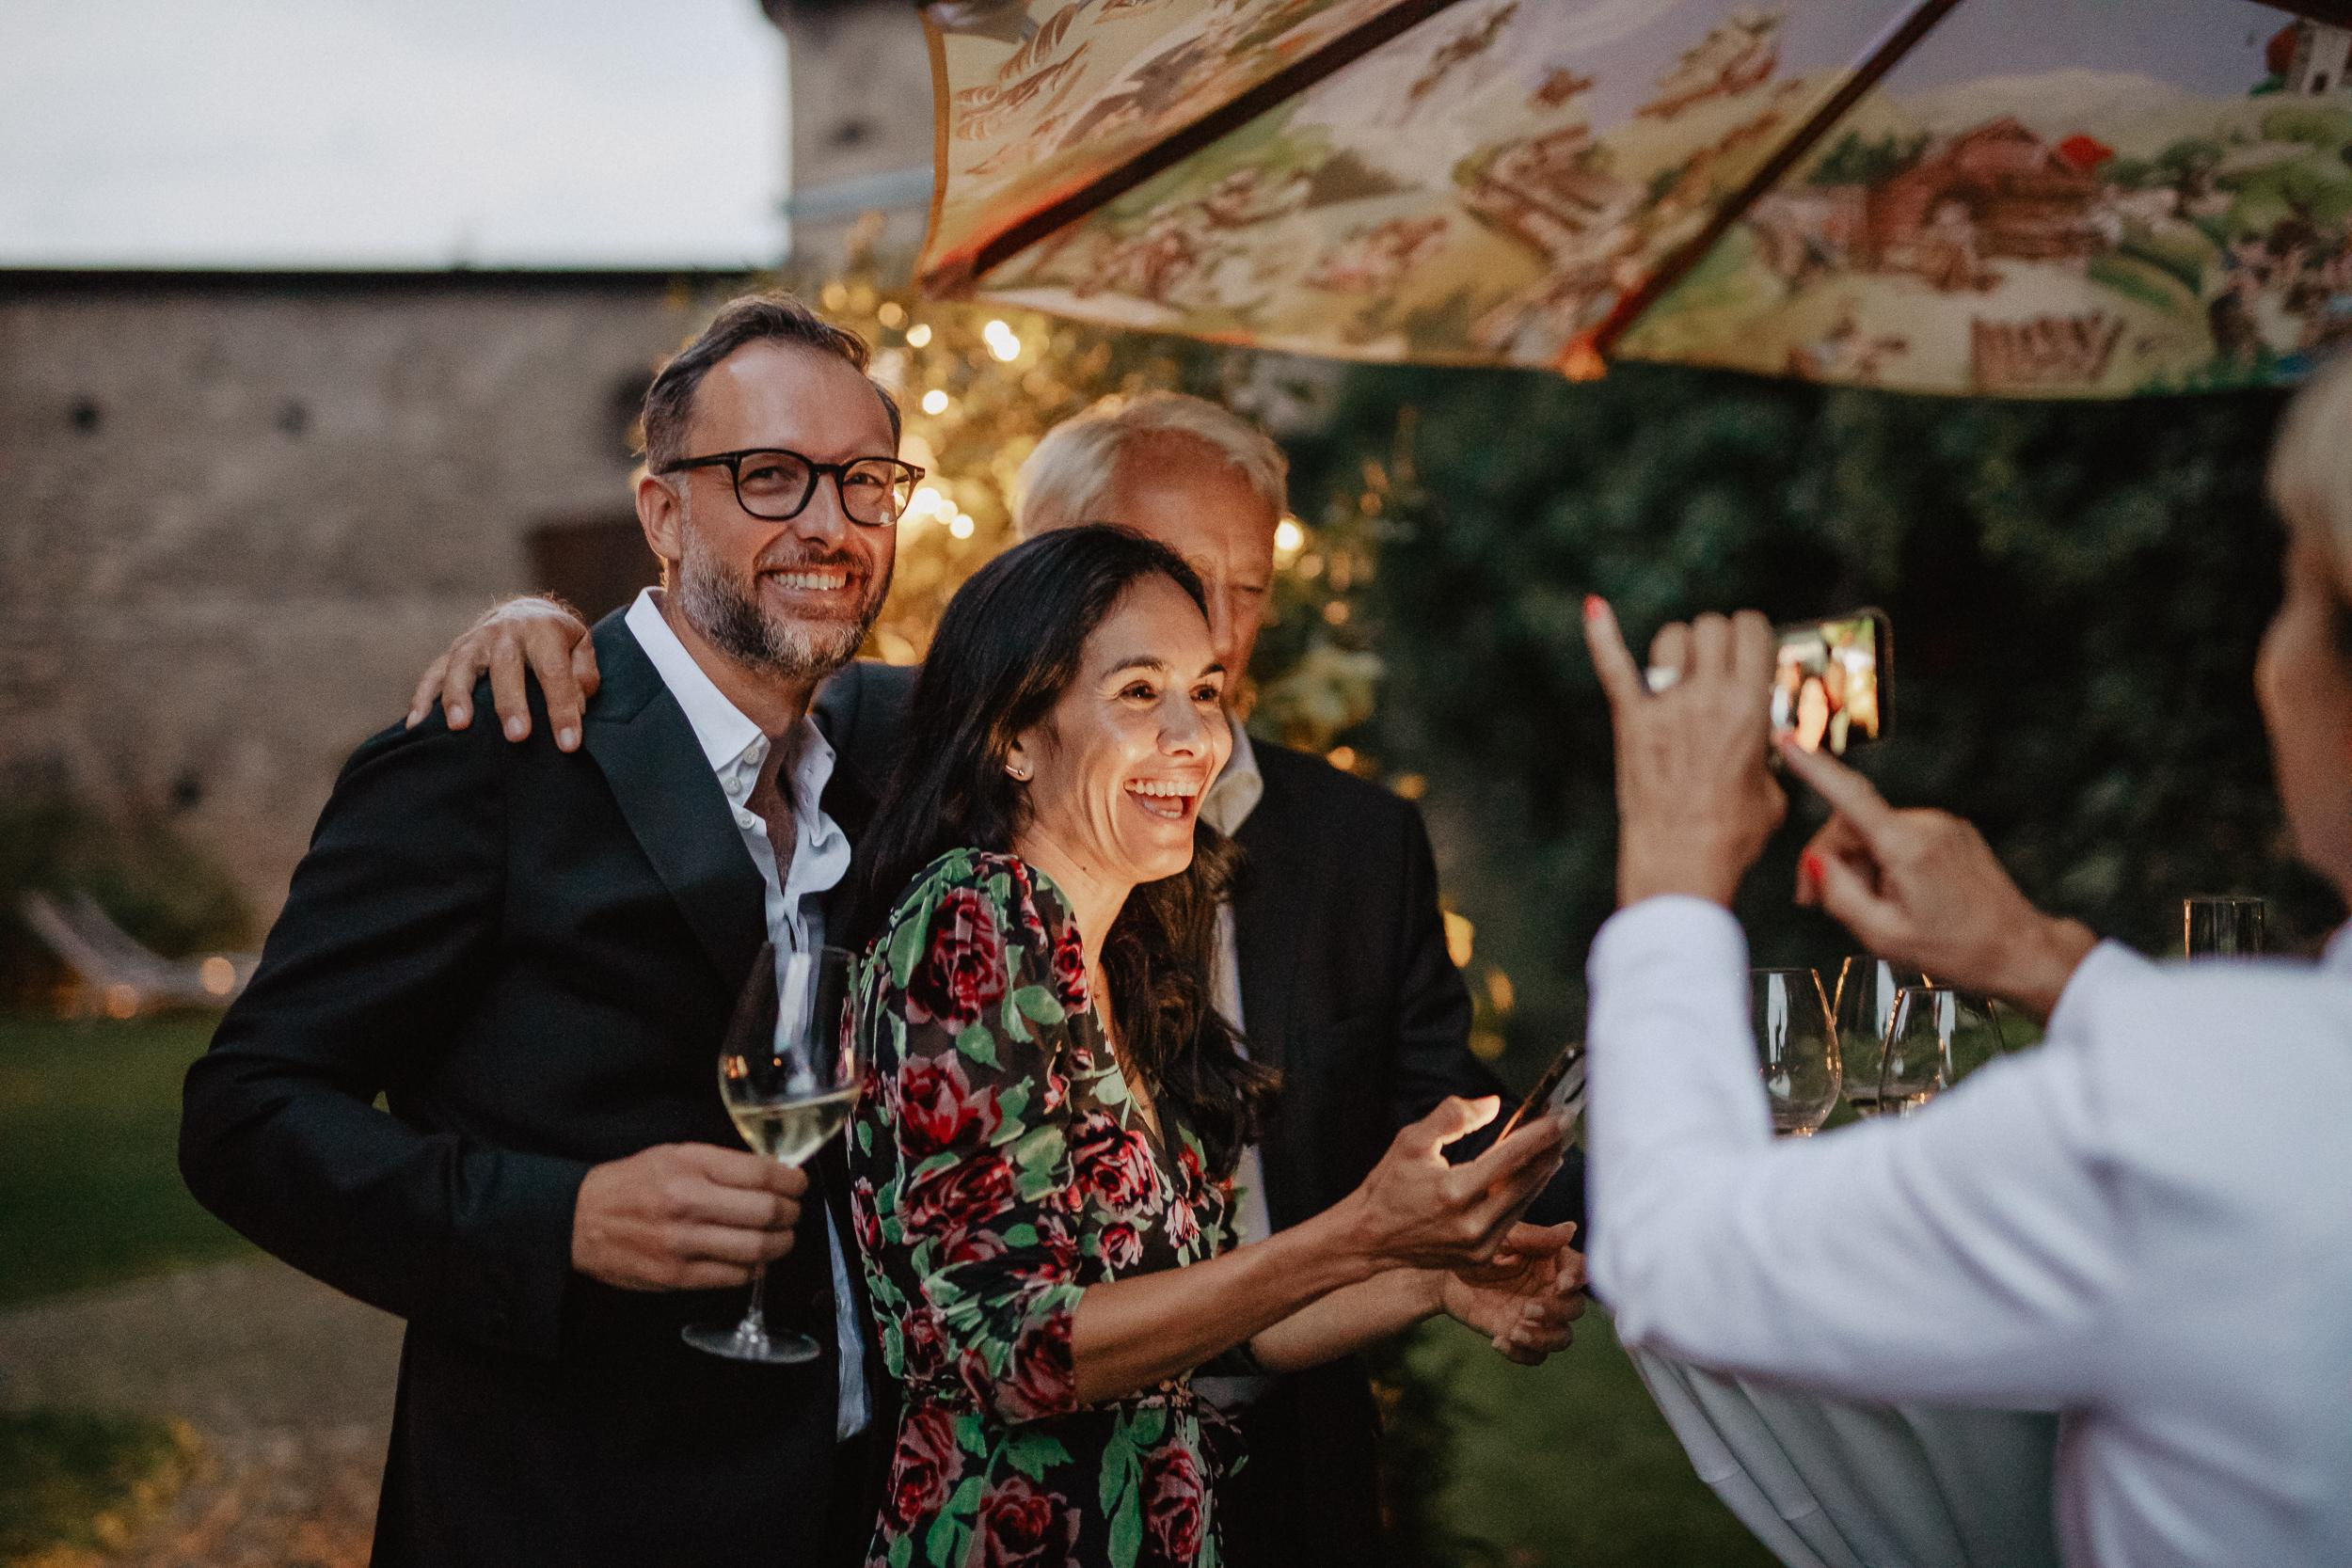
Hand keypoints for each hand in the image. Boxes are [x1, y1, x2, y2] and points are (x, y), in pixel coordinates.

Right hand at [405, 596, 597, 750]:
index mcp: (543, 630)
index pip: (555, 673)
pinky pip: (433, 674)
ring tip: (459, 727)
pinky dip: (422, 698)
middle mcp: (505, 633)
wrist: (525, 612)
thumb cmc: (557, 641)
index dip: (562, 709)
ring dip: (458, 696)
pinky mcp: (452, 653)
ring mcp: (474, 641)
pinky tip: (417, 725)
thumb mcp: (581, 647)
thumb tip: (577, 706)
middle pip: (505, 667)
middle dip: (510, 703)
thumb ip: (583, 675)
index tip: (568, 743)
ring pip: (461, 666)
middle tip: (517, 736)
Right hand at [570, 1143, 806, 1290]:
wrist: (580, 1220)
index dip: (791, 1180)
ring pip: (756, 1248)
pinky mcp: (677, 1276)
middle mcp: (689, 1203)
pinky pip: (733, 1277)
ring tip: (781, 1238)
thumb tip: (770, 1174)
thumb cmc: (632, 1183)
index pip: (761, 1173)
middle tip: (792, 1212)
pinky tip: (753, 1260)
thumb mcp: (673, 1155)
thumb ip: (720, 1164)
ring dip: (780, 1244)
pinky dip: (753, 1269)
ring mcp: (683, 1244)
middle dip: (791, 1213)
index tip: (797, 1184)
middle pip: (765, 1212)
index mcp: (690, 1166)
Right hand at [1340, 1097, 1568, 1272]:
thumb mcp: (1411, 1141)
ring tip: (1555, 1147)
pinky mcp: (1481, 1257)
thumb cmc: (1389, 1185)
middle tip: (1565, 1127)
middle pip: (1526, 1181)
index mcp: (1454, 1192)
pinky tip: (1534, 1176)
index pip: (1510, 1157)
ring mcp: (1479, 1245)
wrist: (1370, 1238)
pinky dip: (1525, 1195)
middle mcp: (1471, 1223)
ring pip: (1524, 1202)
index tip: (1560, 1116)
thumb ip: (1453, 1117)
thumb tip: (1493, 1104)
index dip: (1539, 1134)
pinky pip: (1513, 1220)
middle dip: (1549, 1151)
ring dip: (1542, 1173)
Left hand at [1438, 1221, 1587, 1365]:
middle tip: (1527, 1309)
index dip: (1576, 1279)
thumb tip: (1571, 1229)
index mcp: (1552, 1261)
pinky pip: (1535, 1356)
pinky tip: (1498, 1340)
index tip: (1560, 1285)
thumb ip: (1533, 1237)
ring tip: (1515, 1331)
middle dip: (1556, 1312)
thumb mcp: (1502, 1239)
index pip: (1580, 1271)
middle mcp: (1551, 1291)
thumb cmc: (1477, 1248)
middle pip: (1575, 1308)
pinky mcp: (1522, 1336)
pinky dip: (1522, 1354)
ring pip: (1562, 1337)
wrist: (1445, 1275)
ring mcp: (1538, 1317)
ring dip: (1544, 1339)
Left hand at [1582, 598, 1785, 907]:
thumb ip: (1769, 754)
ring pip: (1671, 638)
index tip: (1749, 648)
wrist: (1681, 862)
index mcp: (1749, 707)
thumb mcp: (1773, 791)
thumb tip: (1766, 744)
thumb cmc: (1733, 835)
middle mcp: (1706, 696)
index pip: (1751, 630)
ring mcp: (1664, 706)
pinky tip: (1594, 607)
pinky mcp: (1629, 721)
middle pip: (1711, 626)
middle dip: (1718, 637)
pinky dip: (1602, 634)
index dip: (1751, 633)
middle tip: (1717, 663)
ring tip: (1682, 669)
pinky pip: (1612, 665)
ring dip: (1680, 646)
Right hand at [1781, 739, 2096, 1015]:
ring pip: (1873, 833)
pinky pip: (1899, 837)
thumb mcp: (1884, 937)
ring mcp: (1941, 824)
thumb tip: (1817, 863)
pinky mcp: (1951, 831)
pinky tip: (1894, 895)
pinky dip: (1884, 861)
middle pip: (1852, 825)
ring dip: (1859, 865)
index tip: (1786, 741)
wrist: (2018, 950)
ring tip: (1869, 908)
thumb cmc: (1956, 950)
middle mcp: (1925, 824)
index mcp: (1907, 847)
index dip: (1813, 768)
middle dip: (1828, 860)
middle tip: (1814, 902)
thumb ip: (1841, 896)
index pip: (1849, 797)